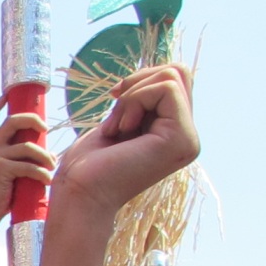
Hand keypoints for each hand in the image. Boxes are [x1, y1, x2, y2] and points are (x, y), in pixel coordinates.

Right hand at [0, 101, 54, 229]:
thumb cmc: (2, 193)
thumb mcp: (12, 170)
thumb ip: (24, 158)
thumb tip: (51, 154)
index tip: (8, 94)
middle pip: (13, 121)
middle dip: (32, 120)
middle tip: (45, 128)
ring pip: (27, 146)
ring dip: (45, 156)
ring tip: (53, 166)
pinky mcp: (1, 169)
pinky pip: (27, 166)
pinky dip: (41, 173)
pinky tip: (47, 181)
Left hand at [51, 64, 198, 214]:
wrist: (77, 195)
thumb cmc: (87, 165)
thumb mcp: (121, 120)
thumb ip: (145, 100)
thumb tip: (162, 69)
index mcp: (175, 133)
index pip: (174, 79)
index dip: (140, 81)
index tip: (115, 100)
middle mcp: (188, 137)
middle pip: (179, 72)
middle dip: (138, 84)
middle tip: (115, 117)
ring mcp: (188, 139)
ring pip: (172, 76)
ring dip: (132, 96)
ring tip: (116, 129)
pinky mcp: (181, 139)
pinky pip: (165, 88)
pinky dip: (133, 101)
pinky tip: (120, 131)